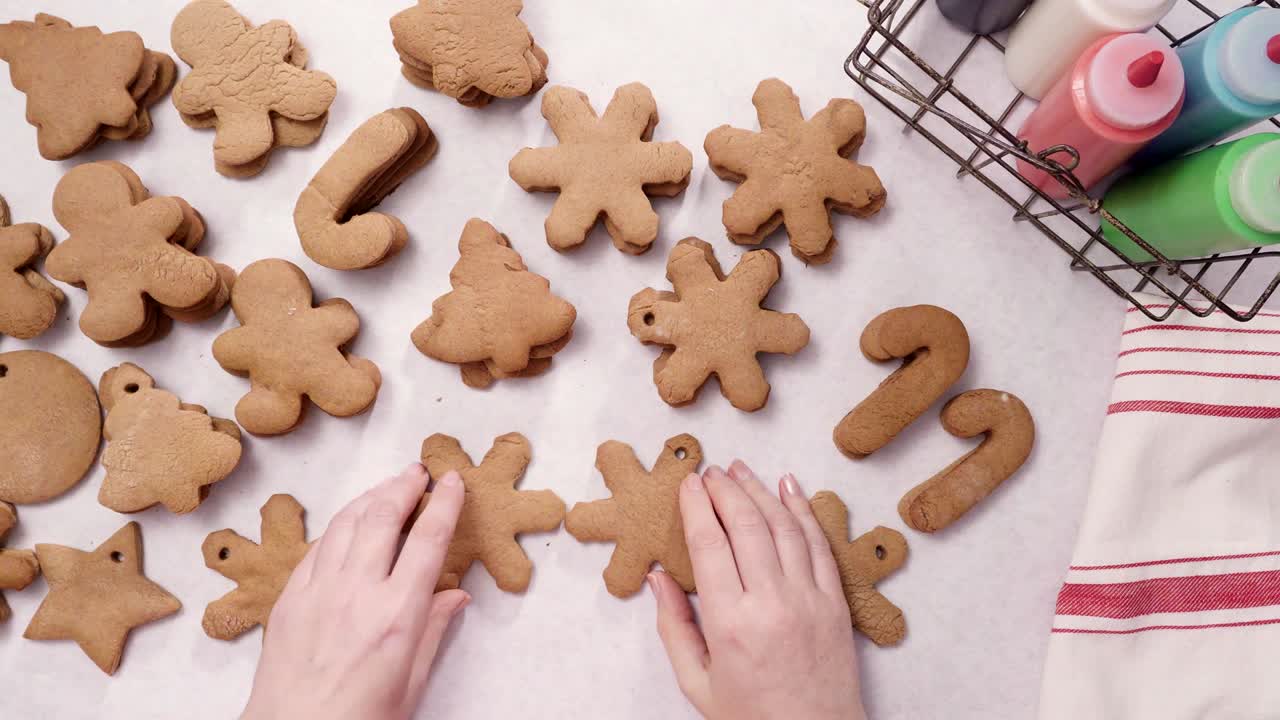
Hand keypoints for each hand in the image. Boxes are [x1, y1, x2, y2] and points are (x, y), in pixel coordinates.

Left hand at [242, 464, 468, 719]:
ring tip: (387, 487)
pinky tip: (348, 523)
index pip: (428, 539)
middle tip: (418, 472)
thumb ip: (433, 631)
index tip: (454, 481)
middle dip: (404, 486)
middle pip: (384, 516)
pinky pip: (317, 547)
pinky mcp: (289, 599)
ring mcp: (318, 592)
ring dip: (371, 497)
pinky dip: (338, 526)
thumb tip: (454, 596)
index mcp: (397, 615)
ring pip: (347, 523)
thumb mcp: (411, 683)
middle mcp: (357, 593)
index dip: (445, 502)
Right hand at [650, 461, 866, 719]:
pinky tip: (789, 488)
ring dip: (761, 491)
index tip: (687, 483)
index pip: (710, 544)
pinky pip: (819, 545)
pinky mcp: (836, 603)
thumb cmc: (753, 719)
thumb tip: (658, 578)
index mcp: (730, 623)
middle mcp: (772, 603)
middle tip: (710, 471)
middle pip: (747, 525)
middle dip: (725, 490)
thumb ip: (674, 626)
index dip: (696, 506)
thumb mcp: (697, 682)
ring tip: (741, 471)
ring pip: (784, 526)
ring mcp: (809, 600)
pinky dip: (804, 511)